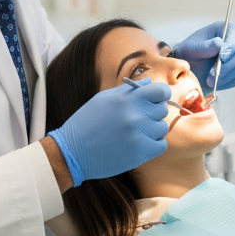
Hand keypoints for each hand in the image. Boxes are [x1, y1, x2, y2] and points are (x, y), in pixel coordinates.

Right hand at [48, 78, 171, 184]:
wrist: (72, 152)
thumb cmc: (87, 122)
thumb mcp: (104, 98)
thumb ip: (129, 90)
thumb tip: (149, 83)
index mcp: (127, 98)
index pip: (161, 90)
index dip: (162, 94)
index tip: (157, 100)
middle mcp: (135, 115)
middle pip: (162, 109)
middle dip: (153, 113)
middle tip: (138, 119)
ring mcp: (139, 134)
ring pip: (162, 128)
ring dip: (152, 130)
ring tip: (135, 133)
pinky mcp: (140, 153)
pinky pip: (161, 145)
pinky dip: (153, 145)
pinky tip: (139, 144)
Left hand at [174, 21, 234, 89]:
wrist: (189, 68)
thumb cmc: (188, 54)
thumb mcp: (190, 48)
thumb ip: (203, 46)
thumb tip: (219, 43)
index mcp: (225, 29)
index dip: (232, 47)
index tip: (222, 57)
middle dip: (226, 66)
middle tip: (211, 76)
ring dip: (225, 77)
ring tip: (209, 81)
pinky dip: (228, 82)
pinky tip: (215, 82)